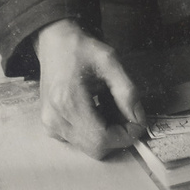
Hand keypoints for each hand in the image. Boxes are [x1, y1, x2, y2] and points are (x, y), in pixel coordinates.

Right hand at [34, 19, 147, 158]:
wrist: (55, 42)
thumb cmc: (82, 48)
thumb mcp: (111, 62)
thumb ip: (127, 91)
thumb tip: (138, 118)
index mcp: (67, 101)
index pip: (102, 139)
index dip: (126, 136)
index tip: (139, 122)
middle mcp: (55, 119)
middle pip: (96, 148)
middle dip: (119, 134)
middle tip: (127, 111)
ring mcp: (50, 124)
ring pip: (89, 146)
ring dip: (108, 132)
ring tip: (110, 104)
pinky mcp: (51, 126)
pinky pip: (79, 140)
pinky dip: (95, 130)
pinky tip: (98, 108)